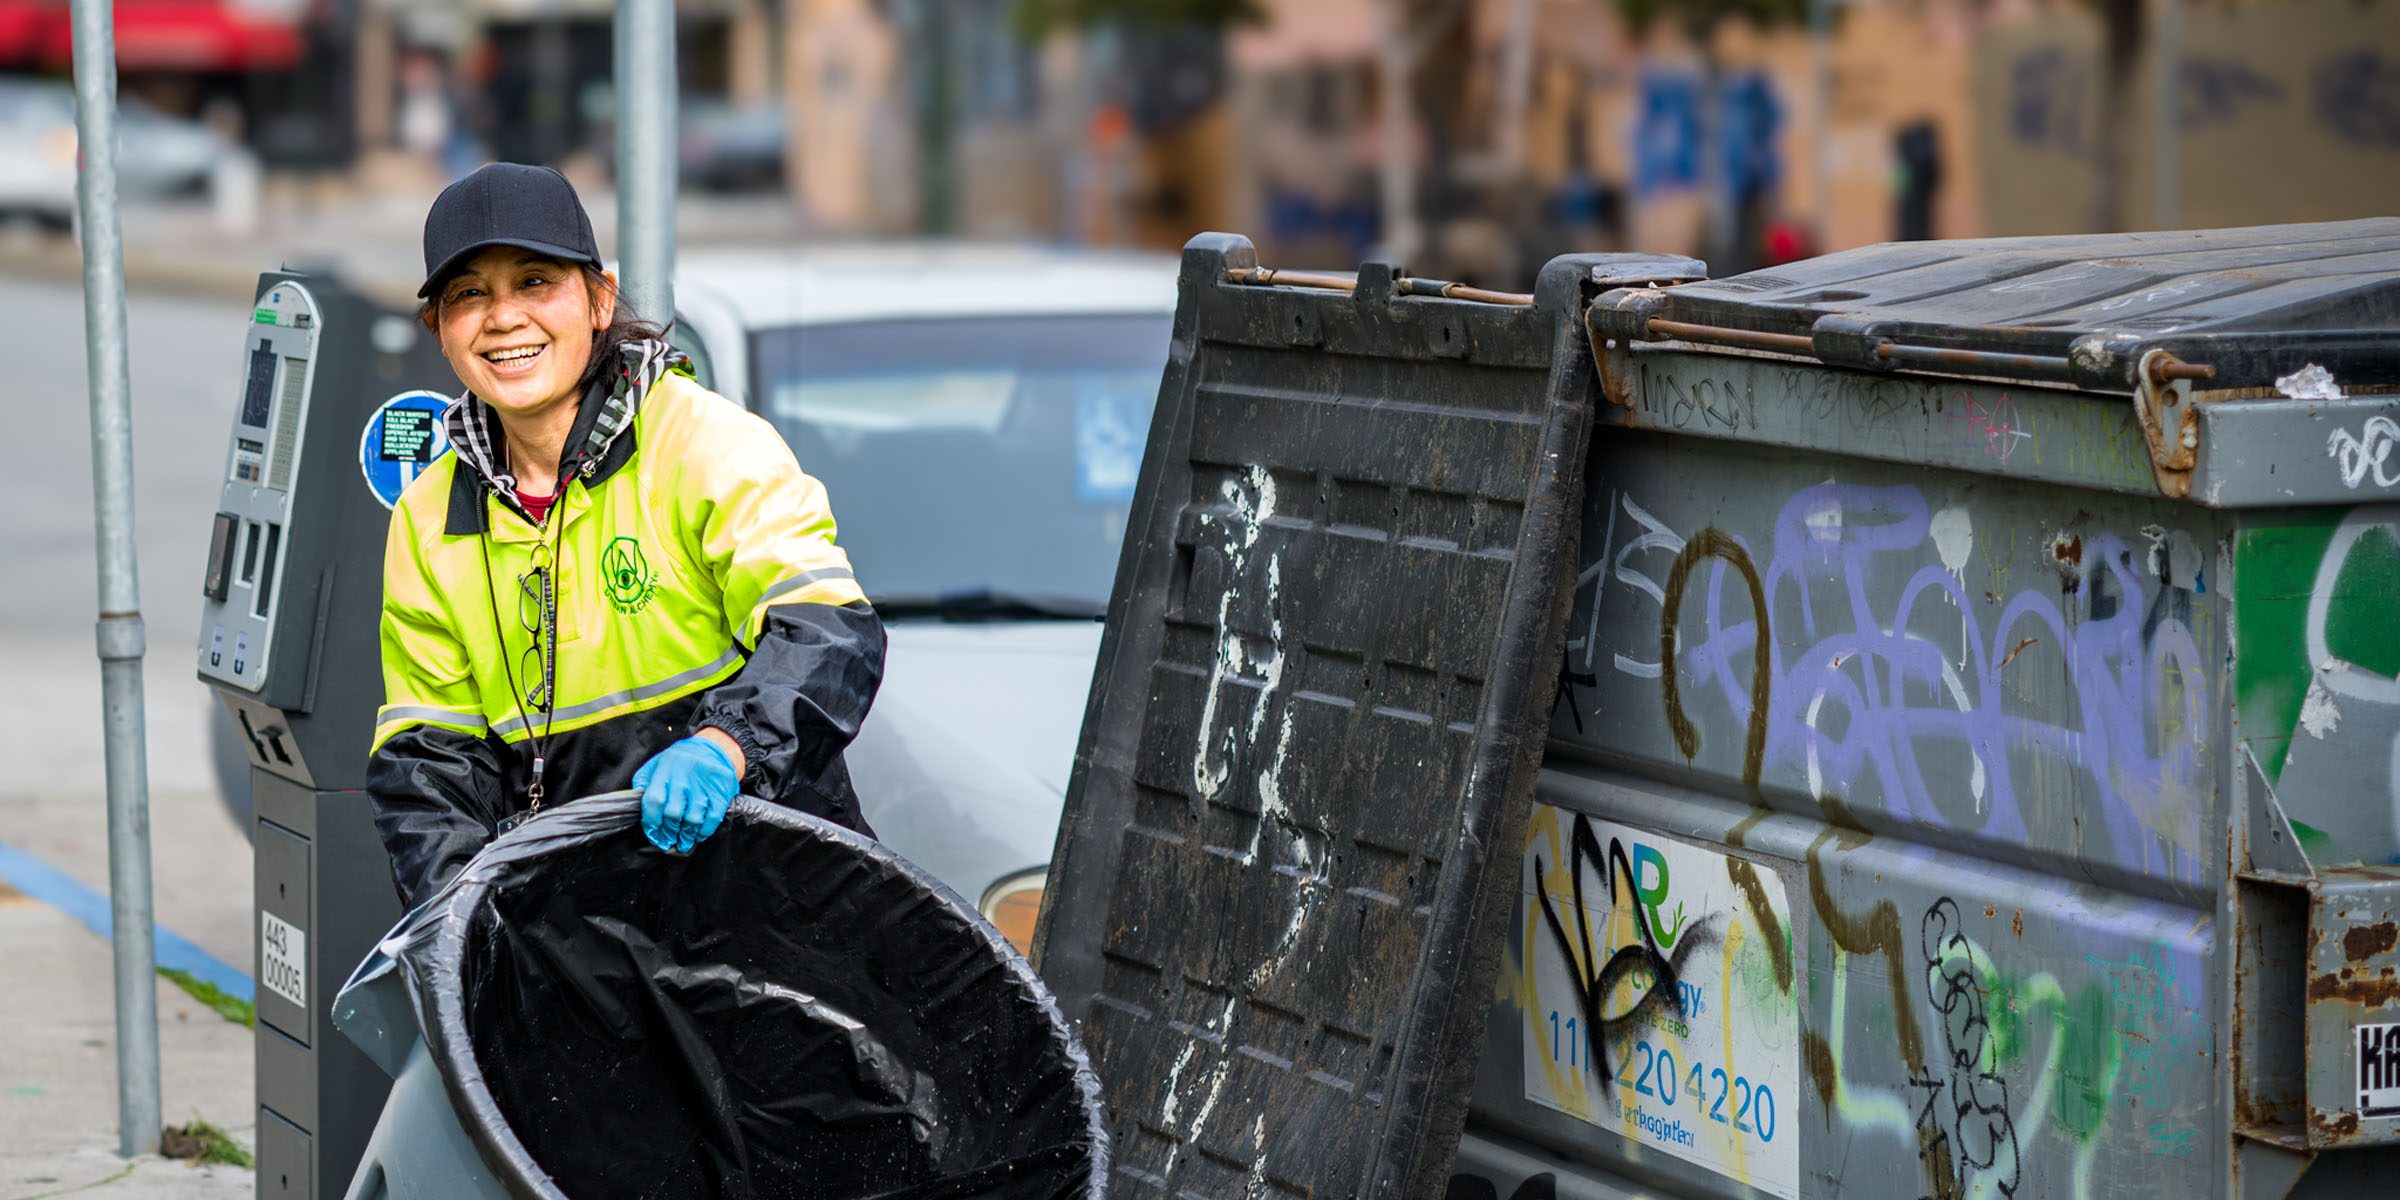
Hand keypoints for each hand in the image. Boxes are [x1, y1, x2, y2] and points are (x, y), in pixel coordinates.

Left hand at [633, 735, 739, 852]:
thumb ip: (645, 782)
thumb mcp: (657, 764)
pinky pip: (712, 817)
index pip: (654, 801)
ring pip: (693, 818)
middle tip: (668, 843)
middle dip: (669, 833)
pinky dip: (704, 831)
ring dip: (687, 836)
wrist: (713, 749)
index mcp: (665, 769)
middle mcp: (684, 776)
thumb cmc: (680, 761)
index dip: (652, 824)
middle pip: (673, 813)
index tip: (654, 836)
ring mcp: (704, 784)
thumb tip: (635, 805)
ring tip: (683, 843)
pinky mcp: (720, 791)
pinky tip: (698, 835)